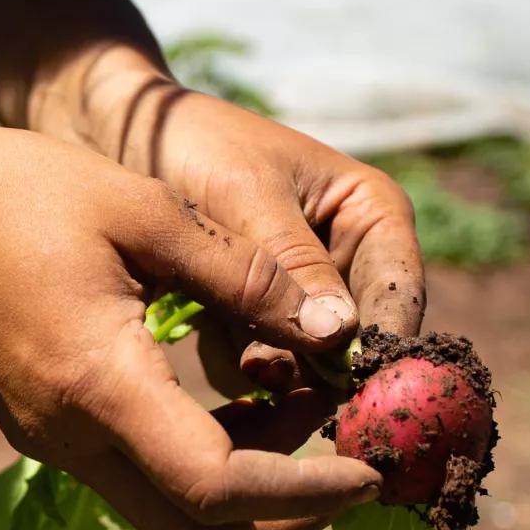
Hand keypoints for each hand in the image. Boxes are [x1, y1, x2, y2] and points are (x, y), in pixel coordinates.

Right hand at [0, 113, 380, 529]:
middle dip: (285, 520)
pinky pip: (135, 478)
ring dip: (244, 494)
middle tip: (352, 473)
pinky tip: (239, 407)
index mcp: (100, 386)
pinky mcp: (43, 430)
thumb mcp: (150, 213)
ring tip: (304, 416)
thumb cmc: (27, 190)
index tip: (370, 472)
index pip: (219, 488)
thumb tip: (337, 330)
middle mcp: (71, 438)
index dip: (305, 494)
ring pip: (165, 514)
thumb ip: (248, 278)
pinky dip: (200, 468)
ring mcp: (51, 442)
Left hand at [97, 81, 426, 396]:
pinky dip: (236, 359)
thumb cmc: (199, 148)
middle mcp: (349, 260)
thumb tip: (342, 334)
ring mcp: (304, 295)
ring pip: (307, 358)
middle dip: (313, 364)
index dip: (382, 349)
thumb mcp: (248, 198)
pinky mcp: (260, 318)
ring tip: (236, 350)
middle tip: (266, 368)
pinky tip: (204, 339)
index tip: (352, 390)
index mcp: (372, 216)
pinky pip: (264, 360)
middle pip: (355, 340)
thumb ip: (292, 264)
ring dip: (271, 363)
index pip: (398, 295)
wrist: (131, 140)